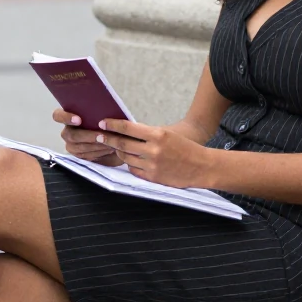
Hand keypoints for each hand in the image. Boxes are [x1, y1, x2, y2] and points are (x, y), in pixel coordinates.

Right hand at [51, 108, 122, 166]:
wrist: (114, 137)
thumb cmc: (106, 121)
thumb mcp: (102, 112)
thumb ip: (97, 110)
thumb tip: (101, 107)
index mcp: (68, 117)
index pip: (58, 116)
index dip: (66, 118)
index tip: (79, 120)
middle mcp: (67, 131)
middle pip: (71, 135)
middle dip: (88, 136)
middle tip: (102, 136)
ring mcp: (72, 145)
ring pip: (79, 147)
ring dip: (96, 145)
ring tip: (110, 142)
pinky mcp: (79, 155)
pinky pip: (86, 156)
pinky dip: (99, 152)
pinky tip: (109, 149)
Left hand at [95, 118, 215, 187]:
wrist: (202, 166)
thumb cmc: (185, 148)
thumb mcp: (167, 134)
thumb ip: (148, 133)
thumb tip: (126, 131)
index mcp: (158, 135)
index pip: (128, 128)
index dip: (112, 125)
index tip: (102, 123)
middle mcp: (153, 150)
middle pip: (122, 144)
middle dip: (108, 139)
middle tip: (99, 136)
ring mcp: (152, 165)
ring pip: (126, 158)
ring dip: (119, 152)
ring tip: (116, 148)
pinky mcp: (153, 177)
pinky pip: (134, 170)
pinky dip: (130, 164)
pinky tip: (130, 160)